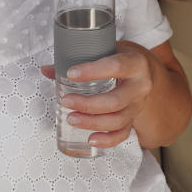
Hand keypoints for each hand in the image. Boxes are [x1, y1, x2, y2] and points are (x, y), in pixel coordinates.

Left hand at [40, 41, 154, 148]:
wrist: (144, 69)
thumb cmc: (121, 58)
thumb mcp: (105, 51)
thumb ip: (78, 59)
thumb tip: (47, 69)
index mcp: (135, 63)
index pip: (115, 66)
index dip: (92, 71)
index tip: (71, 73)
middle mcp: (140, 86)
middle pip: (115, 101)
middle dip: (88, 105)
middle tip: (66, 102)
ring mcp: (138, 105)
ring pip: (117, 120)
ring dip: (92, 122)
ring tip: (71, 118)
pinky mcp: (134, 118)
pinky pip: (123, 133)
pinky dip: (107, 140)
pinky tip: (91, 139)